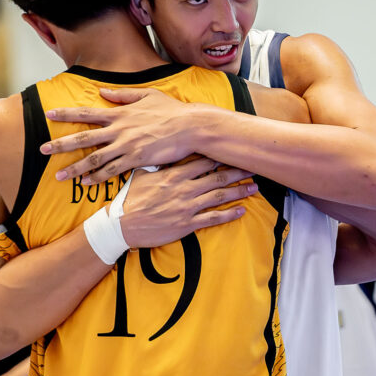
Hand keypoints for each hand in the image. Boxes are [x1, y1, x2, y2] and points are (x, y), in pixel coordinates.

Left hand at [42, 88, 197, 183]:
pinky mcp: (136, 159)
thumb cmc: (171, 110)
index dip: (67, 113)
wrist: (190, 126)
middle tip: (42, 150)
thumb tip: (103, 91)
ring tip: (59, 176)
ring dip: (75, 168)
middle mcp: (118, 129)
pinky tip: (85, 183)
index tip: (49, 114)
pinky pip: (112, 171)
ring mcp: (126, 145)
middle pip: (83, 137)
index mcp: (120, 113)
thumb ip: (123, 95)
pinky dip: (97, 177)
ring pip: (94, 158)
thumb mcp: (147, 95)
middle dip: (60, 144)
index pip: (87, 112)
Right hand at [119, 157, 255, 248]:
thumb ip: (158, 164)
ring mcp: (187, 207)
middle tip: (252, 166)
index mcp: (173, 175)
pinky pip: (213, 218)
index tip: (234, 151)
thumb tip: (165, 152)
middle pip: (217, 177)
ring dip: (238, 191)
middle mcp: (184, 189)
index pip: (203, 161)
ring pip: (219, 196)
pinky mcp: (187, 224)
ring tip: (253, 187)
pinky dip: (229, 214)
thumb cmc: (130, 199)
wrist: (122, 224)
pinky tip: (241, 211)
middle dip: (236, 171)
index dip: (221, 156)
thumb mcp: (142, 175)